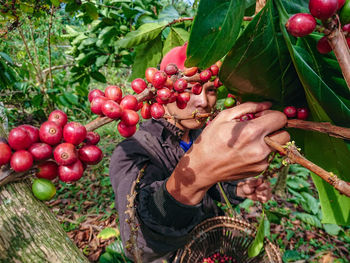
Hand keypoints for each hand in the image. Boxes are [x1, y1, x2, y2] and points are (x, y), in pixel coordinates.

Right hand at [167, 102, 289, 204]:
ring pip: (277, 147)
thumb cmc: (210, 139)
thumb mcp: (224, 117)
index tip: (262, 116)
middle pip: (286, 135)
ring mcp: (261, 162)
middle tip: (261, 128)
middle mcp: (260, 149)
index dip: (272, 114)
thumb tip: (267, 104)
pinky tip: (245, 151)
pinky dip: (261, 152)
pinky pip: (268, 157)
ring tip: (250, 141)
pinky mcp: (259, 170)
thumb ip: (248, 107)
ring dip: (269, 141)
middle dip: (276, 128)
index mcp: (251, 132)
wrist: (202, 167)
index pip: (281, 119)